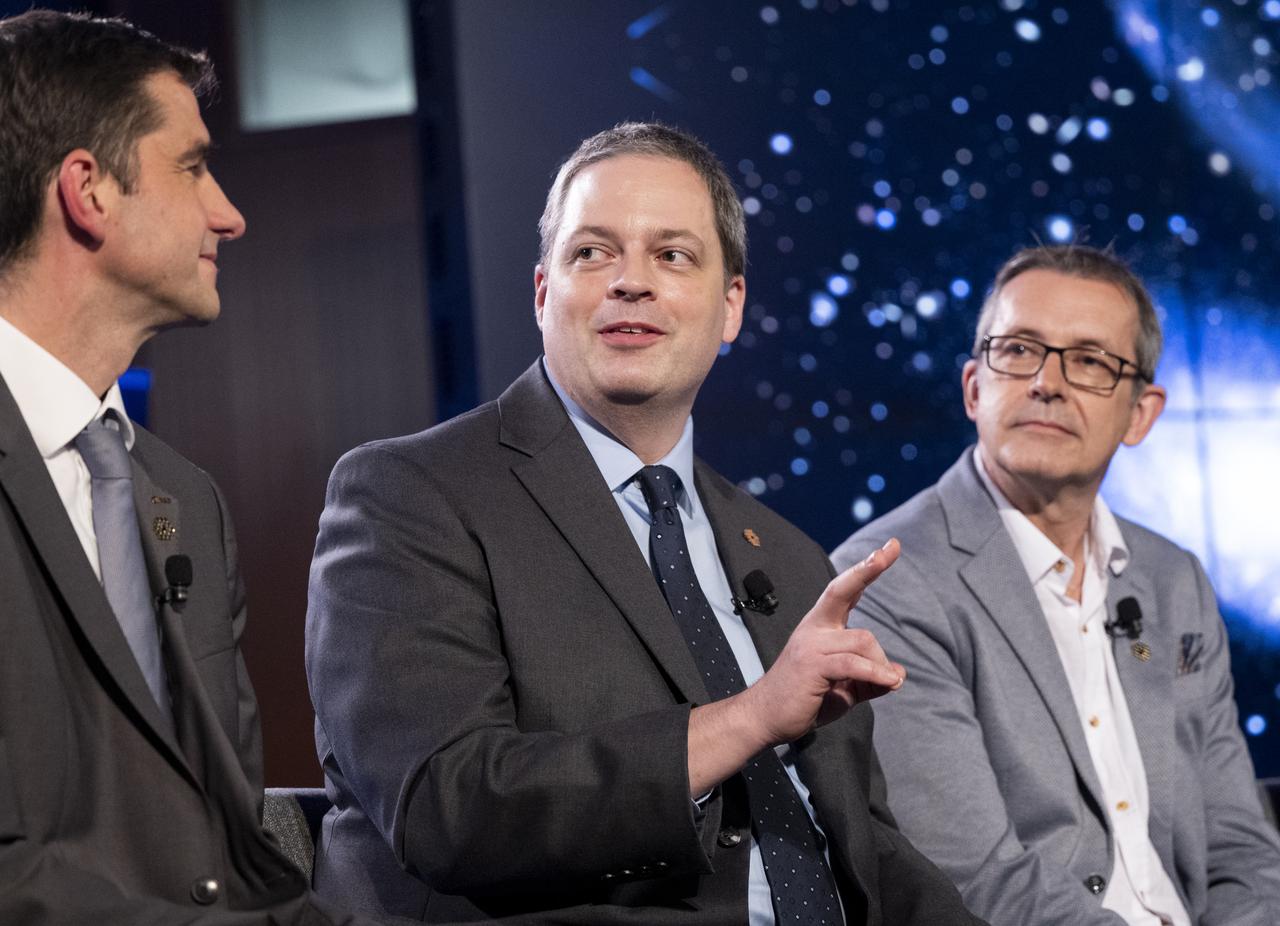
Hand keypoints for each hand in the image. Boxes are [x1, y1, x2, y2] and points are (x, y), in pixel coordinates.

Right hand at [686, 539, 903, 795]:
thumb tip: (898, 675)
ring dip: (881, 665)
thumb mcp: (845, 688)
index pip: (845, 590)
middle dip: (868, 568)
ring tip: (886, 684)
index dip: (866, 569)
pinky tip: (889, 683)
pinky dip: (876, 674)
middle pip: (843, 590)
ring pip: (863, 640)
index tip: (890, 547)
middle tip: (890, 548)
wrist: (765, 718)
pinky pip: (854, 663)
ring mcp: (811, 644)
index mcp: (820, 627)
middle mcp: (814, 628)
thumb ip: (869, 677)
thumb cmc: (804, 700)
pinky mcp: (812, 664)